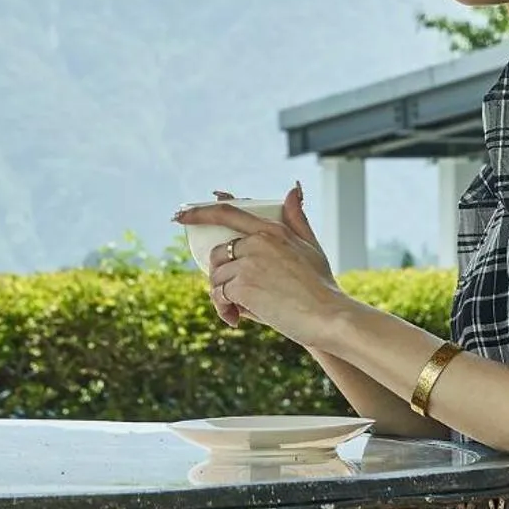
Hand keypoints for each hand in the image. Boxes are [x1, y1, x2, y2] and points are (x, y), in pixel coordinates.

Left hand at [173, 184, 345, 344]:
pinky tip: (236, 319)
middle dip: (220, 276)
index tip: (179, 216)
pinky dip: (223, 309)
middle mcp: (257, 241)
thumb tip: (292, 189)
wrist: (329, 316)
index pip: (227, 213)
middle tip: (232, 296)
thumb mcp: (310, 246)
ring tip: (237, 311)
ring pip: (216, 278)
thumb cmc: (322, 285)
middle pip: (218, 255)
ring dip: (221, 297)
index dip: (198, 212)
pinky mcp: (242, 285)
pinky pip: (219, 295)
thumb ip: (296, 218)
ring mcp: (249, 262)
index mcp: (272, 229)